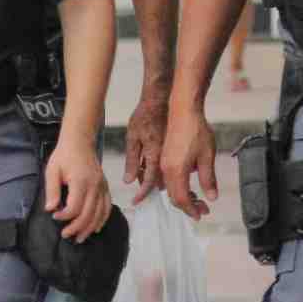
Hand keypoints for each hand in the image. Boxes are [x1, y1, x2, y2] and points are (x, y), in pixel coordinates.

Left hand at [43, 140, 111, 241]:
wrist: (80, 142)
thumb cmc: (64, 156)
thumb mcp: (52, 170)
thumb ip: (52, 190)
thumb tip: (50, 209)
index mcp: (81, 181)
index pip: (75, 207)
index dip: (64, 216)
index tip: (54, 216)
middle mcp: (95, 186)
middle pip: (89, 214)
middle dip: (76, 228)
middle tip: (65, 235)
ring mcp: (102, 187)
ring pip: (99, 214)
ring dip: (89, 228)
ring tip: (79, 238)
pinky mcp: (105, 187)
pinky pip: (107, 207)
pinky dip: (103, 220)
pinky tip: (96, 228)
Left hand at [122, 88, 168, 204]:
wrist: (160, 99)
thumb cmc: (144, 116)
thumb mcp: (132, 138)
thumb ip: (132, 160)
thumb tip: (129, 180)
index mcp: (154, 155)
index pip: (149, 181)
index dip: (142, 193)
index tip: (136, 202)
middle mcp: (165, 156)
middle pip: (158, 180)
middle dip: (148, 186)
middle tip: (138, 189)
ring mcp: (171, 152)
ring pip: (163, 172)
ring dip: (153, 177)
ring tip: (142, 174)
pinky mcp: (174, 147)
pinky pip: (167, 163)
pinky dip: (158, 167)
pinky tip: (149, 163)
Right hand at [160, 101, 217, 219]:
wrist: (183, 110)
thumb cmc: (197, 131)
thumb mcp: (207, 157)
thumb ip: (208, 179)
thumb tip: (212, 198)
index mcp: (176, 171)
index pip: (182, 199)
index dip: (191, 209)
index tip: (202, 214)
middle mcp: (166, 169)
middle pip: (174, 196)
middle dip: (188, 206)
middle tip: (204, 208)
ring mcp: (163, 163)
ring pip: (170, 189)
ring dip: (183, 196)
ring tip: (199, 197)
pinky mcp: (164, 157)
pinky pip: (168, 179)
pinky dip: (178, 187)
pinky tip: (189, 184)